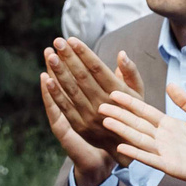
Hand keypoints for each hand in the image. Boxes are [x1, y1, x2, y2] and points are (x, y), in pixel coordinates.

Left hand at [43, 38, 144, 153]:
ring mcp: (90, 116)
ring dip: (59, 72)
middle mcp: (103, 103)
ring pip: (71, 90)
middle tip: (57, 41)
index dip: (84, 53)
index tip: (72, 39)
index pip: (97, 68)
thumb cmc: (133, 114)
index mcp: (117, 93)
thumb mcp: (139, 94)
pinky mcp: (79, 126)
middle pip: (82, 76)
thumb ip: (130, 73)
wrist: (126, 146)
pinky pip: (65, 107)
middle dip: (69, 57)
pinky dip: (55, 93)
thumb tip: (121, 53)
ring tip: (50, 55)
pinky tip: (46, 79)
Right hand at [102, 82, 185, 185]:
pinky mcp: (168, 165)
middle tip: (100, 106)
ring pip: (138, 138)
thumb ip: (185, 101)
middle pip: (136, 123)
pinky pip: (149, 158)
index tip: (114, 93)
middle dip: (119, 114)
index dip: (130, 102)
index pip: (145, 111)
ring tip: (106, 121)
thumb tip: (170, 84)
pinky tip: (121, 146)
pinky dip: (135, 152)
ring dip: (122, 130)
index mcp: (169, 124)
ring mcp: (163, 151)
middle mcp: (162, 137)